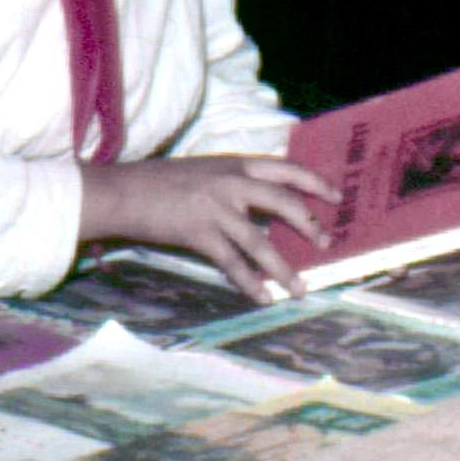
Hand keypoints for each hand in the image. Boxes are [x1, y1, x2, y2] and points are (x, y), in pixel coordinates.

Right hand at [80, 154, 339, 302]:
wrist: (123, 192)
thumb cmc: (162, 181)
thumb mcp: (206, 171)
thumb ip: (235, 183)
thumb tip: (265, 206)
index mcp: (236, 164)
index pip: (287, 169)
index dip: (315, 182)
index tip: (336, 196)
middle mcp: (232, 183)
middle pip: (284, 203)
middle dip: (310, 225)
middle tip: (326, 243)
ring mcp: (216, 209)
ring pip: (261, 242)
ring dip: (284, 269)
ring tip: (300, 289)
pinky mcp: (199, 234)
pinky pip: (232, 263)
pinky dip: (249, 283)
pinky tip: (262, 297)